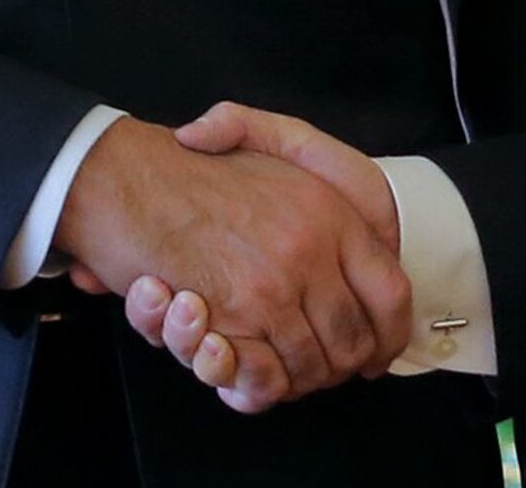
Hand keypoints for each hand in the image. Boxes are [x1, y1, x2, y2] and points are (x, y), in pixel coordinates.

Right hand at [54, 116, 409, 411]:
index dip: (388, 332)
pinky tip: (238, 359)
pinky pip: (264, 376)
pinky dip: (257, 384)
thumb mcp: (277, 142)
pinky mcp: (232, 318)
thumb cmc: (209, 165)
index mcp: (335, 213)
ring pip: (309, 366)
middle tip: (316, 366)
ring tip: (272, 360)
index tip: (377, 351)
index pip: (391, 293)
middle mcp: (312, 251)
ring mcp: (273, 287)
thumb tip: (366, 223)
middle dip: (337, 365)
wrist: (134, 176)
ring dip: (296, 379)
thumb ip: (320, 167)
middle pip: (352, 342)